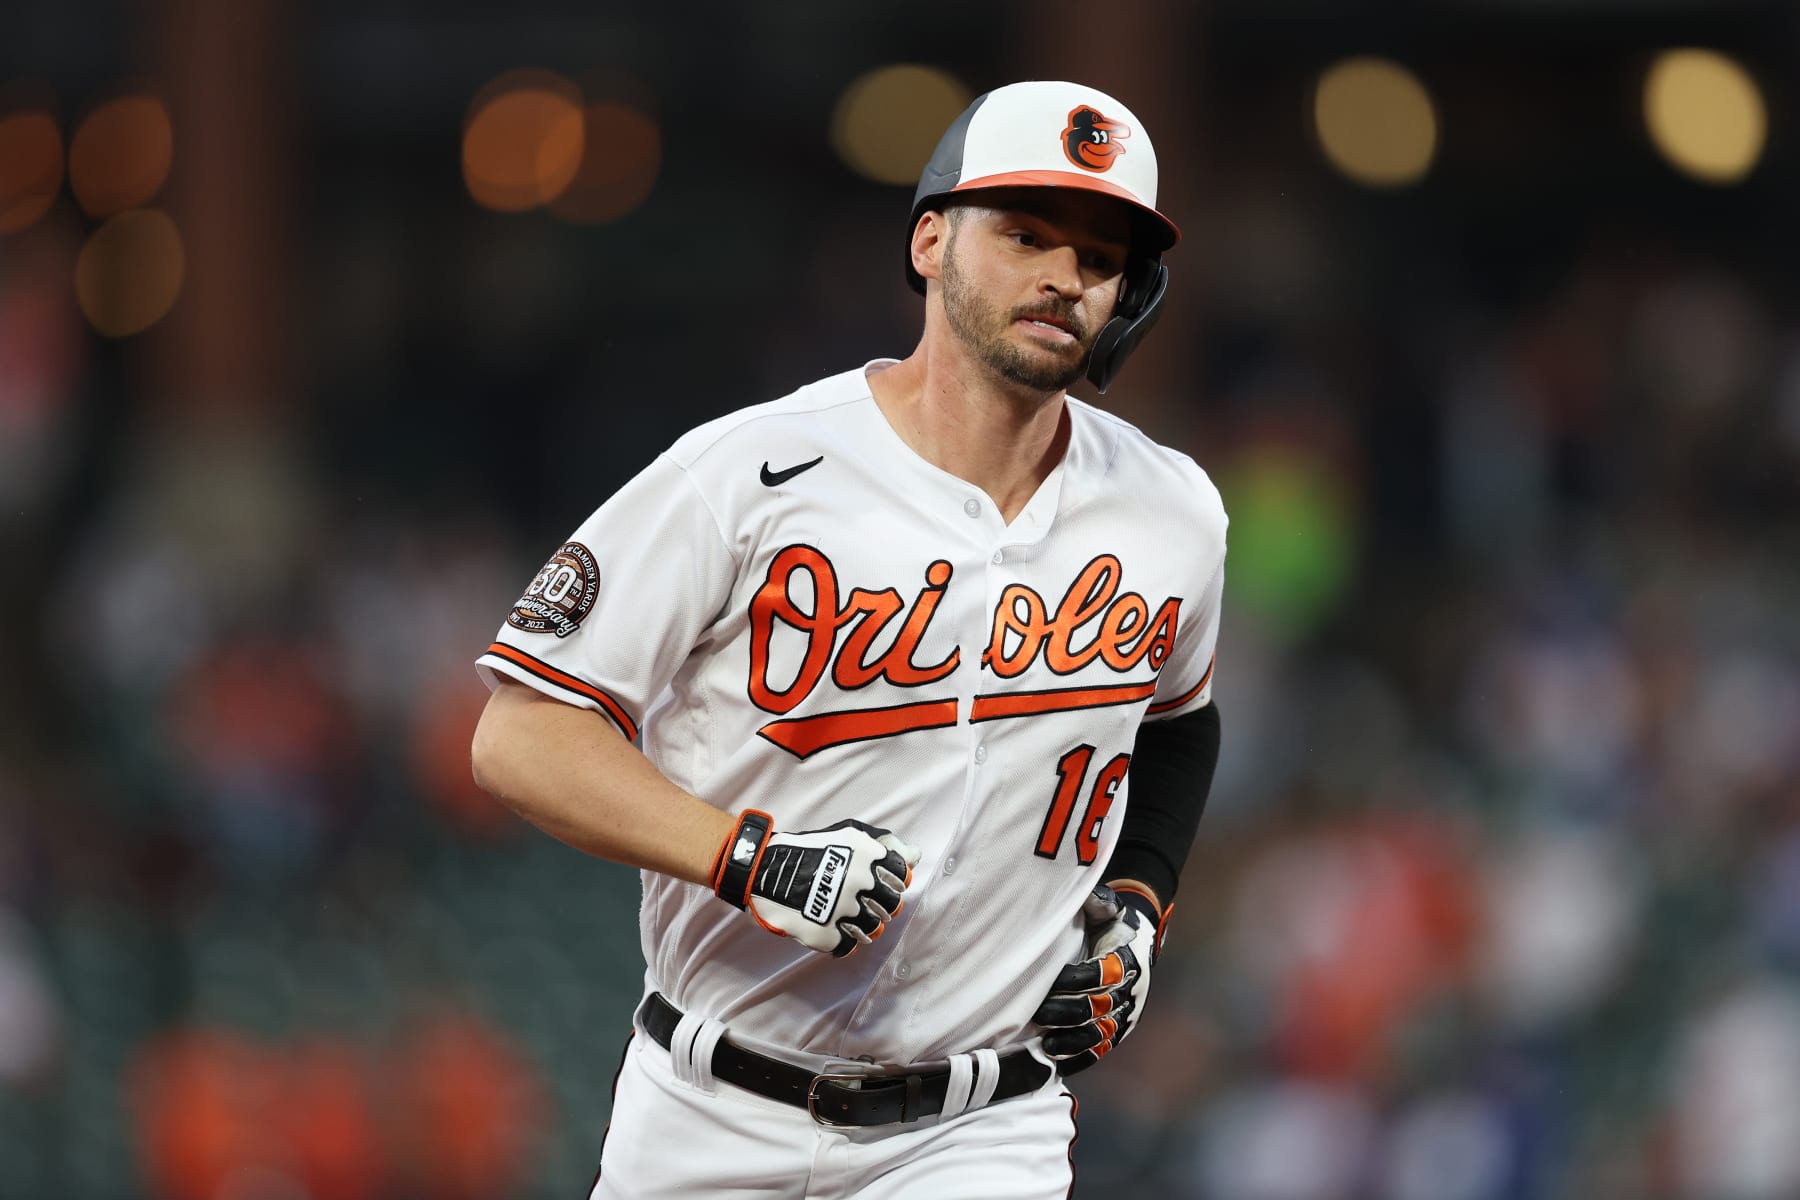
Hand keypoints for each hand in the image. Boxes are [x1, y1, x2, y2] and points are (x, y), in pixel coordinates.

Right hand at [711, 811, 919, 956]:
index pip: (902, 877)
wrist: (766, 870)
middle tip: (865, 903)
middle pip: (892, 906)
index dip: (893, 882)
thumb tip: (916, 856)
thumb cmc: (812, 849)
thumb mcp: (850, 835)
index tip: (880, 884)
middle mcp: (858, 883)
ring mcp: (842, 911)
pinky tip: (833, 929)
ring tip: (848, 918)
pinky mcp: (825, 935)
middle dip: (882, 906)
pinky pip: (849, 947)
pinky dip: (843, 941)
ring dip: (864, 925)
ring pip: (874, 930)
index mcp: (867, 856)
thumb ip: (886, 845)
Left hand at [1034, 885, 1163, 1074]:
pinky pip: (1102, 1050)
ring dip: (1073, 1042)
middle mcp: (1130, 991)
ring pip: (1101, 1035)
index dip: (1076, 981)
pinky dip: (1082, 1059)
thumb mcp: (1107, 907)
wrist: (1136, 940)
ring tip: (1047, 1047)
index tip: (1053, 980)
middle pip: (1099, 1009)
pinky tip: (1060, 1065)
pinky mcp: (1119, 1031)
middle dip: (1067, 1014)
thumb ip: (1099, 902)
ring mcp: (1126, 1014)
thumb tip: (1091, 896)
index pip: (1101, 975)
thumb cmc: (1111, 923)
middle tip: (1040, 1015)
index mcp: (1126, 960)